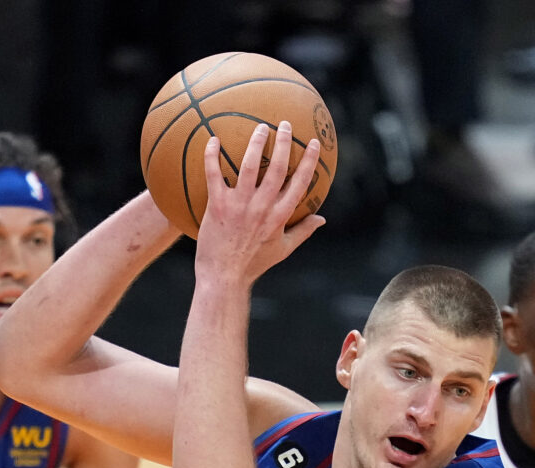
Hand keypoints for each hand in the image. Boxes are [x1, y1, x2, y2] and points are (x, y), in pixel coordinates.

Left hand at [195, 121, 324, 283]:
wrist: (224, 277)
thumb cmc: (254, 263)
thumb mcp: (283, 249)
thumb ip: (304, 231)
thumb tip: (322, 219)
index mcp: (280, 216)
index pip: (300, 183)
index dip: (309, 161)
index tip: (313, 143)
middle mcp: (262, 208)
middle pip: (277, 168)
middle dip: (284, 143)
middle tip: (285, 124)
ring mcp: (239, 205)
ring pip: (248, 166)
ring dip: (255, 143)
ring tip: (260, 127)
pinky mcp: (216, 206)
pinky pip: (214, 174)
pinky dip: (212, 156)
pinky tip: (213, 140)